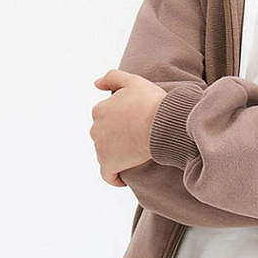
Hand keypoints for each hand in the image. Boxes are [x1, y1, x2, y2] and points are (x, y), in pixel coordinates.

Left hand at [90, 70, 167, 186]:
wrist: (162, 124)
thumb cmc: (152, 103)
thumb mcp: (133, 81)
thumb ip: (112, 78)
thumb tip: (96, 84)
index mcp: (99, 109)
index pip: (105, 120)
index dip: (119, 124)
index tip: (134, 127)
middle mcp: (95, 128)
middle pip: (104, 137)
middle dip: (117, 140)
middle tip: (138, 141)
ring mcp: (100, 147)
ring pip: (106, 155)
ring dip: (118, 156)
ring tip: (137, 156)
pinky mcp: (109, 164)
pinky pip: (108, 175)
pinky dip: (114, 177)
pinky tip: (124, 179)